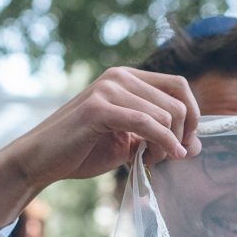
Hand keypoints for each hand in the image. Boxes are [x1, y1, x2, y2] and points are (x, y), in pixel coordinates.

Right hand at [0, 67, 201, 227]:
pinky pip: (146, 123)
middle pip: (177, 101)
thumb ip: (160, 138)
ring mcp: (108, 88)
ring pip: (165, 114)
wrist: (40, 160)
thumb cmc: (82, 151)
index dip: (192, 115)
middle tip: (163, 158)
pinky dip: (161, 142)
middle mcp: (119, 76)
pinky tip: (158, 158)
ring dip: (166, 145)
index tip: (185, 143)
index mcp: (127, 78)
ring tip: (148, 160)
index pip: (179, 85)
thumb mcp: (129, 143)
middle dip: (180, 135)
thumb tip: (195, 145)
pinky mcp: (98, 108)